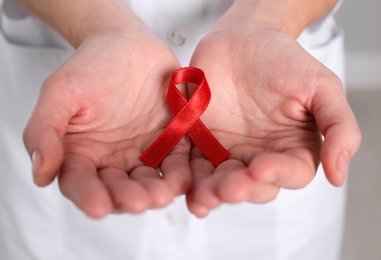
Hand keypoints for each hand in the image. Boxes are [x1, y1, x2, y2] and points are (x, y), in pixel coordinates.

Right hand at [23, 28, 191, 217]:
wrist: (129, 45)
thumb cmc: (91, 65)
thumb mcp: (60, 90)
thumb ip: (45, 129)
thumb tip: (40, 174)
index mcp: (81, 152)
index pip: (80, 183)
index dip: (88, 196)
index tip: (97, 207)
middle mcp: (112, 159)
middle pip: (118, 188)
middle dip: (127, 198)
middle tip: (138, 203)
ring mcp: (143, 153)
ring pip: (148, 181)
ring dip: (156, 191)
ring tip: (163, 196)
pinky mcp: (171, 142)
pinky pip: (176, 161)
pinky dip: (180, 172)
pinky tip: (183, 179)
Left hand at [186, 21, 360, 217]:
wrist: (242, 39)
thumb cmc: (284, 60)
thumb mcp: (321, 87)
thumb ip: (338, 127)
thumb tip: (338, 175)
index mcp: (292, 148)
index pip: (290, 172)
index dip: (277, 174)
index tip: (261, 168)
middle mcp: (259, 155)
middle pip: (252, 184)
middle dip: (240, 189)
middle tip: (227, 188)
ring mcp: (227, 151)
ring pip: (220, 180)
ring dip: (211, 191)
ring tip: (202, 196)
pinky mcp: (200, 142)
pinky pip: (192, 163)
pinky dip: (187, 176)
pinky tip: (183, 186)